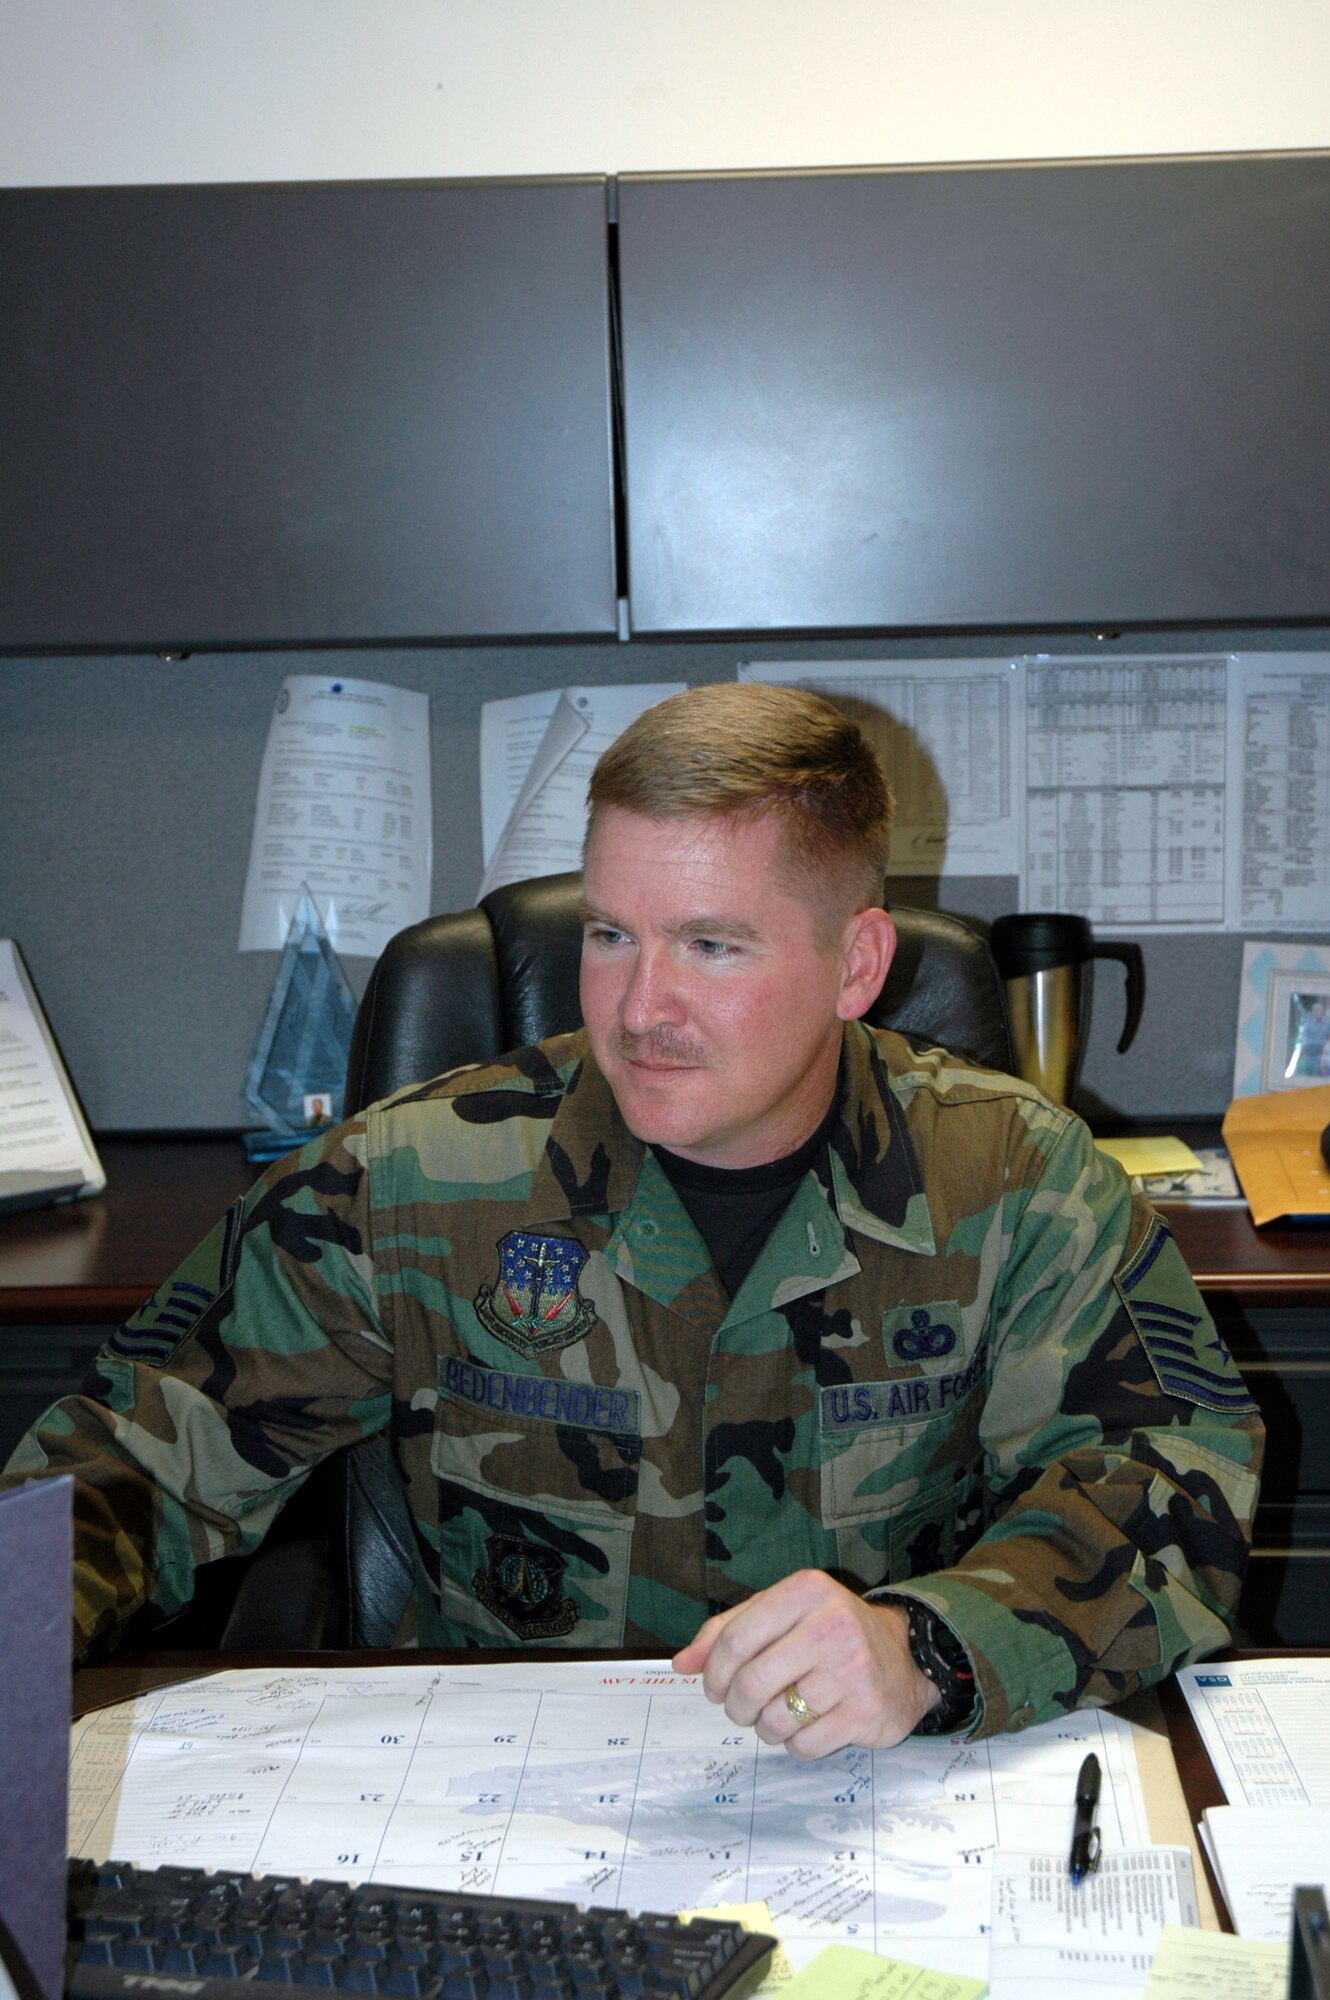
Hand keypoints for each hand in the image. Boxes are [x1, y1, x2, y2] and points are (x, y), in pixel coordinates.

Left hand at [672, 1569, 940, 1757]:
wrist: (905, 1659)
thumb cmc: (829, 1634)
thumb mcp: (782, 1614)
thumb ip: (728, 1631)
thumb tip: (682, 1664)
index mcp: (805, 1591)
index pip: (734, 1638)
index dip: (713, 1672)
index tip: (714, 1687)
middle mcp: (832, 1624)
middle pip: (751, 1683)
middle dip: (736, 1706)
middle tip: (742, 1709)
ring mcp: (852, 1669)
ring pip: (775, 1719)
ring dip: (766, 1727)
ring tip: (780, 1715)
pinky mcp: (866, 1711)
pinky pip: (804, 1745)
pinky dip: (795, 1745)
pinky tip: (809, 1726)